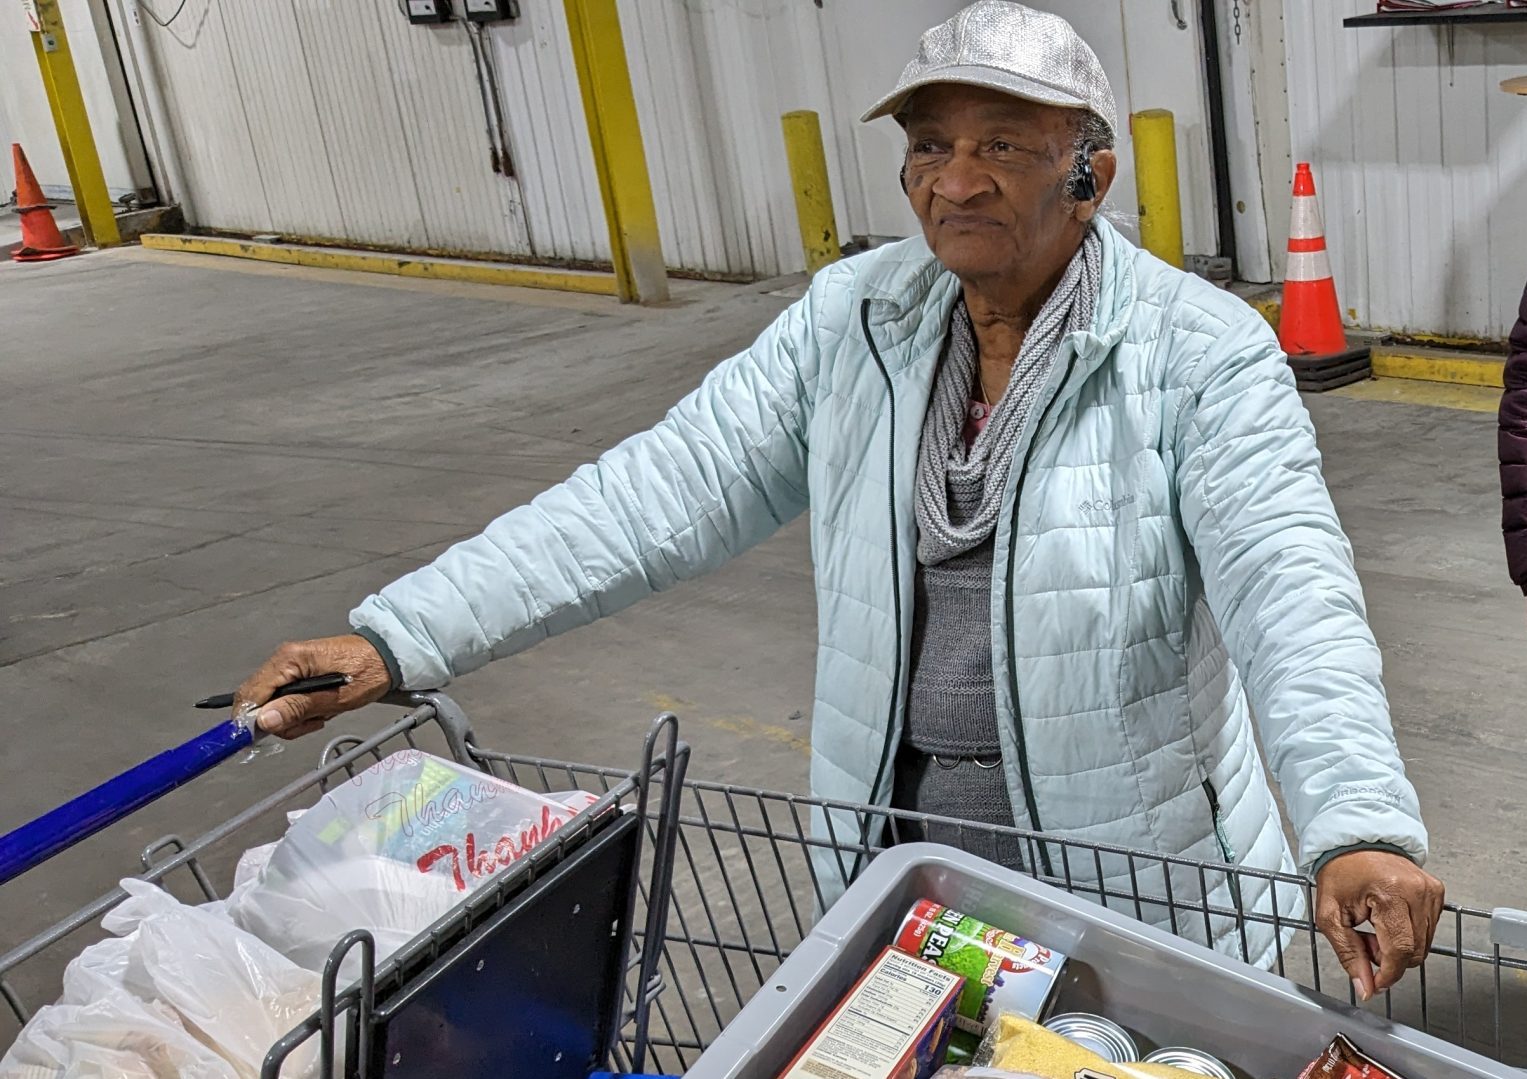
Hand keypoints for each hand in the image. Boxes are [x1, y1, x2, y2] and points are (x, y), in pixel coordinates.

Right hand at [234, 635, 392, 739]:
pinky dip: (300, 711)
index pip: (251, 694)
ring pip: (272, 705)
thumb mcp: (335, 698)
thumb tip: (264, 721)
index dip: (249, 720)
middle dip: (279, 721)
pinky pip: (286, 700)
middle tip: (309, 723)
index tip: (256, 741)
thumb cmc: (368, 671)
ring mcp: (290, 667)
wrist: (388, 656)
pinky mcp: (298, 675)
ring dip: (294, 718)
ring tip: (321, 714)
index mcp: (289, 659)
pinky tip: (320, 710)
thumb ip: (298, 709)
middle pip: (257, 701)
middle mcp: (283, 659)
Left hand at [1314, 849, 1444, 1001]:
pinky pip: (1428, 930)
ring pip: (1424, 944)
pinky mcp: (1437, 891)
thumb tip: (1366, 987)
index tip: (1375, 983)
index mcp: (1390, 892)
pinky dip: (1409, 934)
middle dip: (1389, 958)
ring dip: (1399, 948)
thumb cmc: (1340, 872)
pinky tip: (1389, 921)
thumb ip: (1347, 954)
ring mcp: (1430, 890)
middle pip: (1415, 951)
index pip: (1401, 950)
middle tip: (1365, 943)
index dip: (1388, 973)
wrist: (1354, 842)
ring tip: (1375, 929)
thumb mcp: (1330, 915)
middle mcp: (1417, 890)